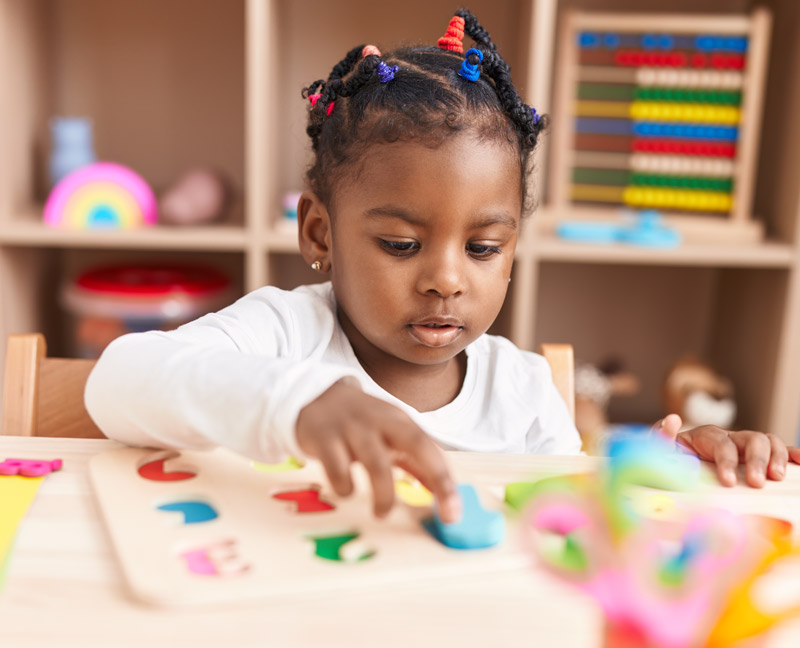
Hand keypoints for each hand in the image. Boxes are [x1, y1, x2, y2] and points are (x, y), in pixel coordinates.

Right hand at [296, 379, 460, 521]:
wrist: (313, 397)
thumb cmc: (359, 424)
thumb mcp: (390, 437)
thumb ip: (416, 464)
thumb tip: (442, 495)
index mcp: (400, 420)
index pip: (430, 448)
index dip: (446, 480)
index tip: (453, 513)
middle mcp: (380, 421)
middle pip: (415, 444)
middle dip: (436, 479)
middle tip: (442, 515)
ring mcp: (352, 428)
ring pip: (376, 463)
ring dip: (383, 495)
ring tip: (381, 513)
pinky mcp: (324, 438)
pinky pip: (338, 469)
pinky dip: (345, 487)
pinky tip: (346, 490)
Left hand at [655, 413, 799, 486]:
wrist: (674, 460)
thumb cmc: (669, 457)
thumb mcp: (659, 449)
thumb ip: (661, 436)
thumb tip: (672, 419)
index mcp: (707, 435)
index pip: (722, 444)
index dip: (726, 461)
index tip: (727, 481)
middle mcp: (729, 437)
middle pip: (751, 439)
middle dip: (757, 460)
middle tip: (757, 483)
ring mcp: (744, 445)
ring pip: (768, 441)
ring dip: (776, 457)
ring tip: (777, 478)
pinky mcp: (755, 456)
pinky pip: (779, 449)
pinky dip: (792, 453)